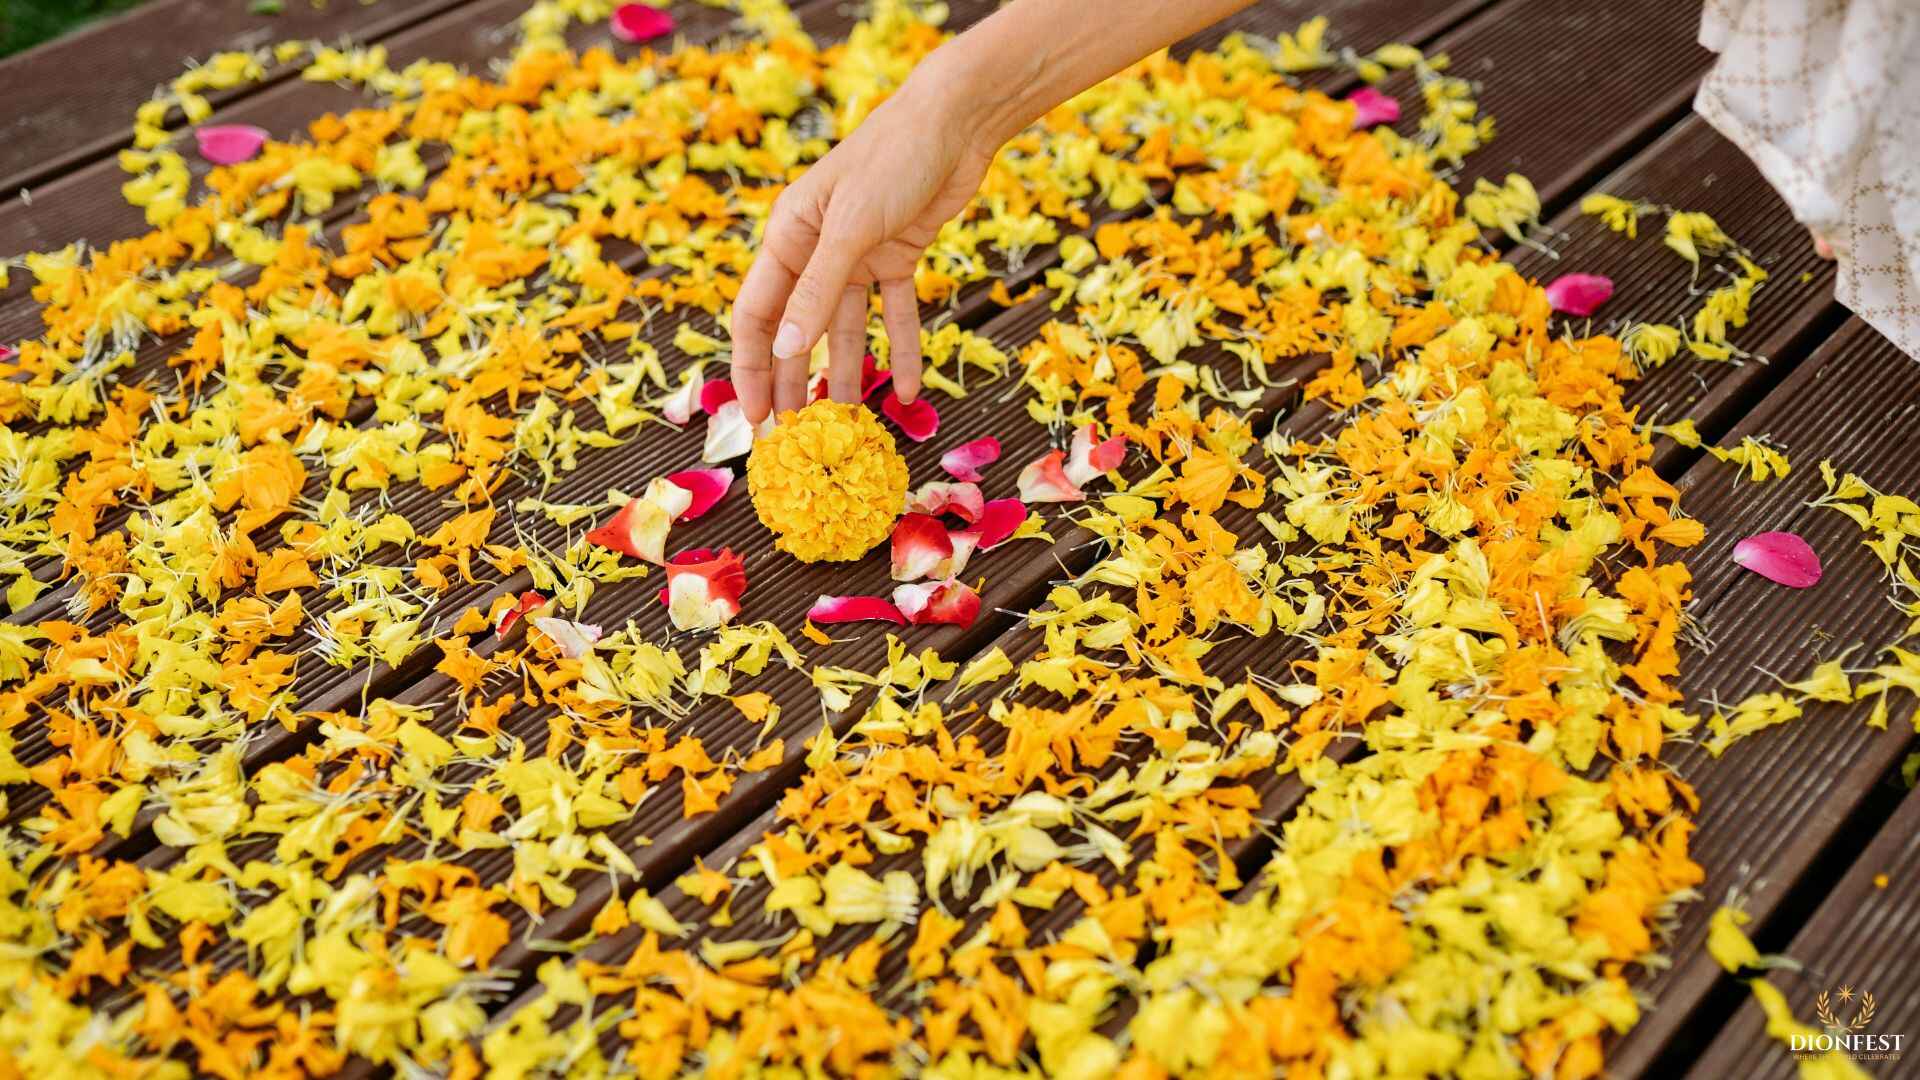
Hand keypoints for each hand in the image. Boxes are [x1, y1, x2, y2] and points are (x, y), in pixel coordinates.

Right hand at [729, 0, 1260, 422]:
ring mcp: (856, 257)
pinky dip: (899, 351)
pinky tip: (905, 392)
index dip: (752, 368)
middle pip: (797, 330)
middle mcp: (815, 250)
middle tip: (797, 438)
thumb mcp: (852, 228)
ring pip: (844, 330)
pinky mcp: (896, 258)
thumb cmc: (892, 159)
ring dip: (845, 375)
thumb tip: (787, 353)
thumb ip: (818, 291)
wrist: (956, 122)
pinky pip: (893, 316)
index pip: (757, 315)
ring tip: (847, 428)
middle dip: (795, 382)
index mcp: (787, 237)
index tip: (757, 417)